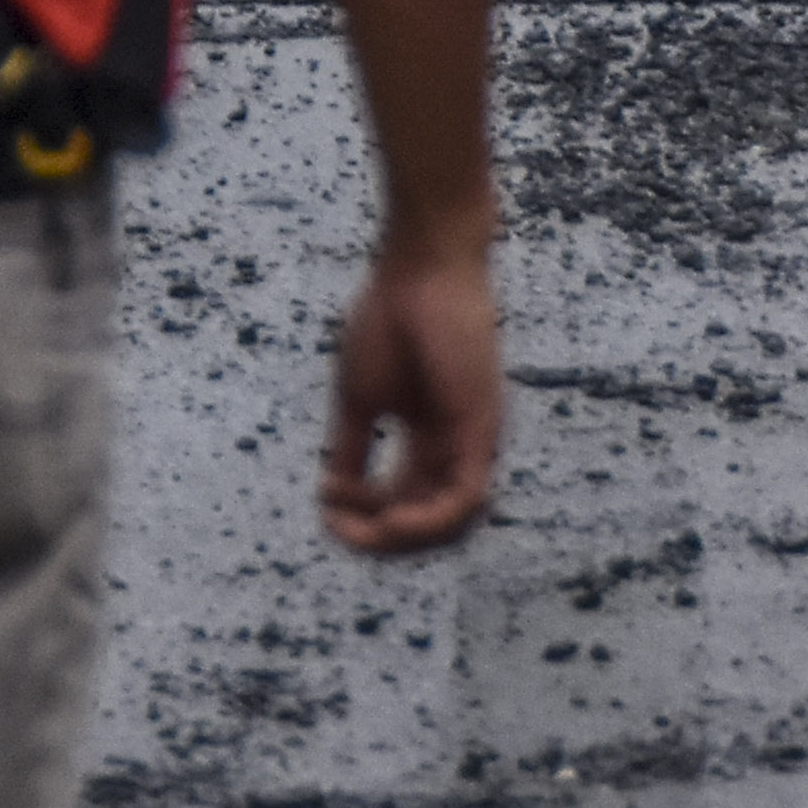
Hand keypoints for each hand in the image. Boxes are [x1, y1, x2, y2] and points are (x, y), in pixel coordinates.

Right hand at [317, 220, 501, 555]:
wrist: (420, 267)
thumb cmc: (391, 317)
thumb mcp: (360, 397)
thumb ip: (352, 447)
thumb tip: (332, 493)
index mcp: (430, 438)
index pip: (403, 502)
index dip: (363, 516)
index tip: (325, 499)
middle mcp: (457, 447)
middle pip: (427, 522)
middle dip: (380, 538)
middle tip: (338, 526)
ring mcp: (474, 441)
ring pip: (451, 524)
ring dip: (402, 541)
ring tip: (365, 529)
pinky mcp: (483, 431)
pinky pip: (465, 500)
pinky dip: (426, 522)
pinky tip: (389, 521)